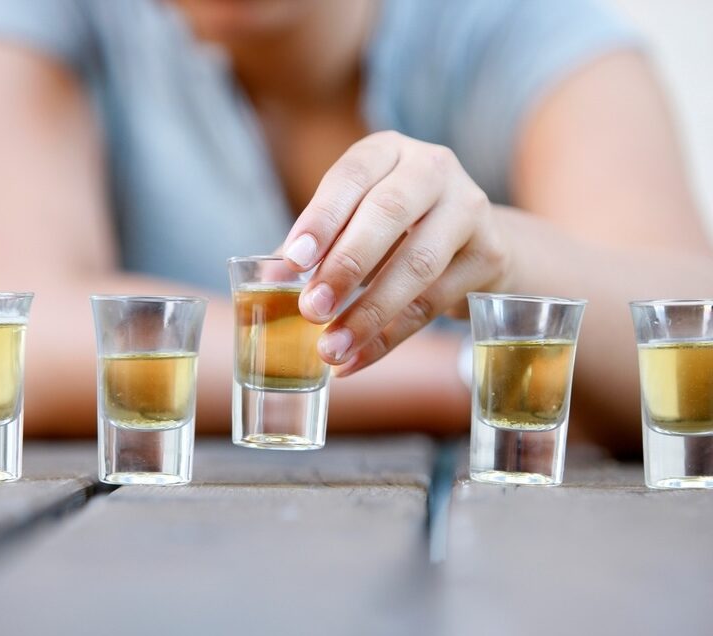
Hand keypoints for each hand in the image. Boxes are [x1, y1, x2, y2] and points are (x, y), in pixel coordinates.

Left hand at [282, 130, 507, 375]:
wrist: (475, 239)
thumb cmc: (397, 227)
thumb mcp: (355, 219)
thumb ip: (316, 244)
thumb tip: (270, 279)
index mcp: (388, 151)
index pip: (351, 176)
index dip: (321, 218)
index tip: (293, 262)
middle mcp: (433, 168)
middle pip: (389, 214)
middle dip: (345, 266)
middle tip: (310, 309)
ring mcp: (469, 208)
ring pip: (417, 265)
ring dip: (368, 312)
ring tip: (330, 347)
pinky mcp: (489, 254)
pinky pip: (434, 303)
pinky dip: (389, 337)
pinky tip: (355, 360)